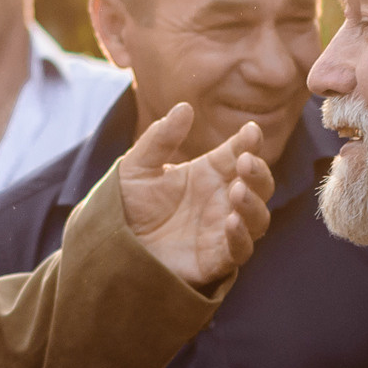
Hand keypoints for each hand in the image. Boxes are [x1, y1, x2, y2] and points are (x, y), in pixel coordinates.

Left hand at [116, 104, 274, 288]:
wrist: (109, 246)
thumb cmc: (125, 205)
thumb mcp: (137, 167)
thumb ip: (160, 139)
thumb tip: (184, 107)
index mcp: (209, 173)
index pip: (240, 153)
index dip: (249, 142)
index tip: (250, 131)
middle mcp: (221, 200)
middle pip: (258, 185)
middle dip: (259, 172)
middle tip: (245, 161)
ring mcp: (221, 231)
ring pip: (257, 218)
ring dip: (254, 204)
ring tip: (238, 190)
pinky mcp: (214, 261)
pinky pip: (239, 251)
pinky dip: (241, 237)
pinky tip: (231, 222)